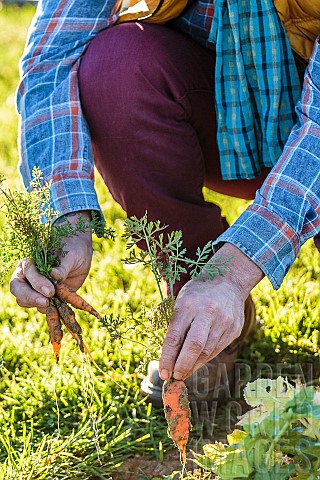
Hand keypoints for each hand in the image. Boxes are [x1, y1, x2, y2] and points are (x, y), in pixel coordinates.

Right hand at [9, 211, 92, 312]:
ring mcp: (35, 289)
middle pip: (18, 290)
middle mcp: (28, 277)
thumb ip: (61, 266)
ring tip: (54, 306)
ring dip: (39, 306)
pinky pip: (42, 308)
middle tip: (45, 302)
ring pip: (26, 301)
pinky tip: (61, 310)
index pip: (27, 273)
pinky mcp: (46, 298)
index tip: (50, 291)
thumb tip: (54, 275)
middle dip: (30, 298)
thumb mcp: (69, 255)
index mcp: (30, 263)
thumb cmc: (72, 250)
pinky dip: (50, 311)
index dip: (37, 283)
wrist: (81, 256)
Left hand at [159, 243, 263, 380]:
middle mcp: (207, 312)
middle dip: (182, 366)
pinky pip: (217, 349)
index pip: (175, 336)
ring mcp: (224, 321)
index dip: (168, 357)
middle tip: (174, 377)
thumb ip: (174, 325)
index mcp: (188, 304)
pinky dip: (204, 359)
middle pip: (194, 346)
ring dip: (193, 366)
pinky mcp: (234, 329)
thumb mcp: (181, 301)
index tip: (163, 372)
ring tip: (183, 373)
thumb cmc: (197, 294)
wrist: (228, 282)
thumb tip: (167, 357)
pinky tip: (196, 363)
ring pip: (207, 351)